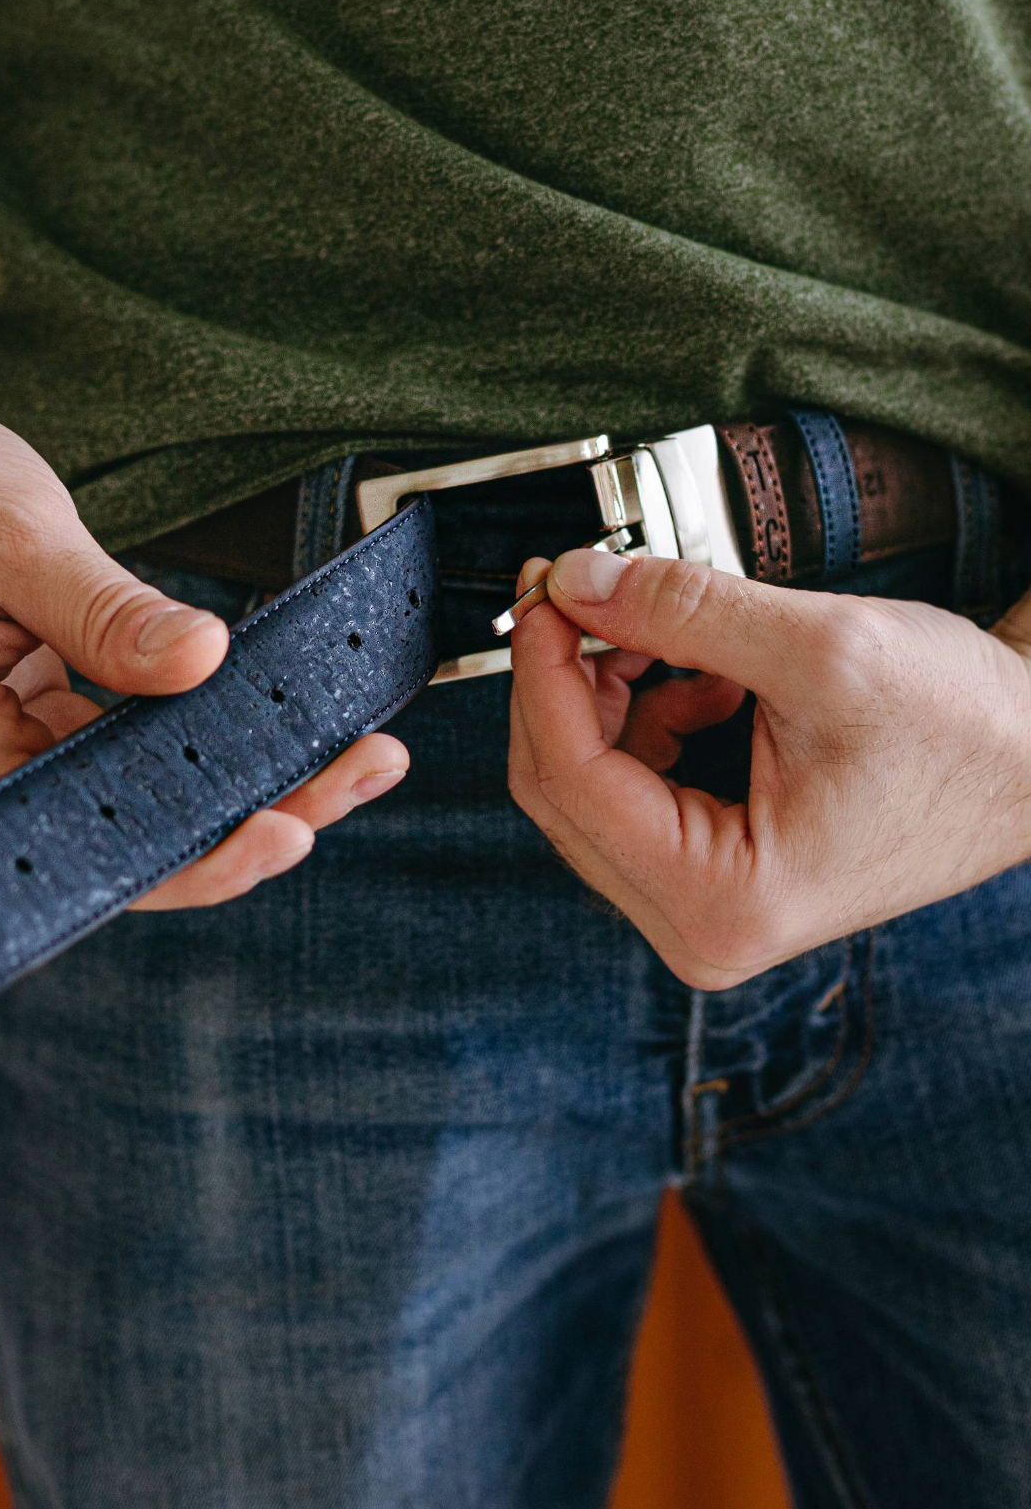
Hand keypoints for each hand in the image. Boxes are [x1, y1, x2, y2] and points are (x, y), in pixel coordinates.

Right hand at [0, 396, 406, 902]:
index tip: (302, 818)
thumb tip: (211, 663)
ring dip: (238, 781)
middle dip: (255, 812)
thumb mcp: (5, 530)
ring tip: (352, 752)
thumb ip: (107, 609)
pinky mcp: (12, 743)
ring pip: (135, 810)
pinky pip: (116, 770)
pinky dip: (193, 746)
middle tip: (368, 766)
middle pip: (131, 842)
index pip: (97, 847)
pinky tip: (272, 723)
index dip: (207, 849)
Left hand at [507, 546, 1030, 987]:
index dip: (541, 673)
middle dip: (566, 682)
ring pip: (590, 783)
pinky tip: (708, 676)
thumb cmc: (966, 730)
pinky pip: (633, 787)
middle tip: (579, 589)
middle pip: (564, 790)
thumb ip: (681, 610)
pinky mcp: (713, 874)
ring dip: (613, 694)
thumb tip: (573, 582)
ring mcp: (705, 907)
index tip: (545, 590)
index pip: (570, 779)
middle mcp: (703, 926)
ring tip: (680, 636)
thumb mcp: (820, 650)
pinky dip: (650, 716)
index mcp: (722, 900)